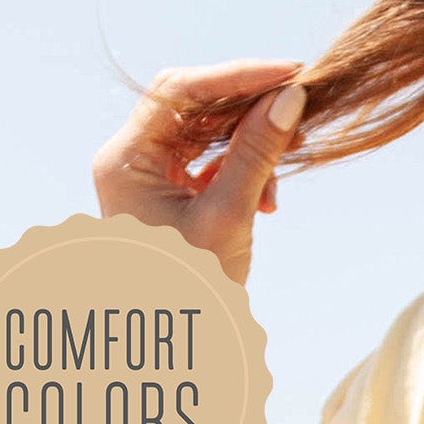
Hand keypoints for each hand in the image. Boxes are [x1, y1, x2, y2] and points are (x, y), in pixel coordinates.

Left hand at [91, 59, 307, 285]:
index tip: (289, 74)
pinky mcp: (171, 196)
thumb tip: (290, 100)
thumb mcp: (229, 218)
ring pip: (205, 134)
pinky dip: (243, 170)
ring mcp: (149, 177)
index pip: (180, 91)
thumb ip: (257, 156)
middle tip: (297, 108)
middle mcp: (130, 159)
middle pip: (193, 106)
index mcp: (125, 159)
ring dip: (251, 145)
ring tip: (284, 171)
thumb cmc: (194, 293)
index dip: (237, 76)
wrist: (179, 348)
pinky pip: (209, 163)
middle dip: (247, 108)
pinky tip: (267, 198)